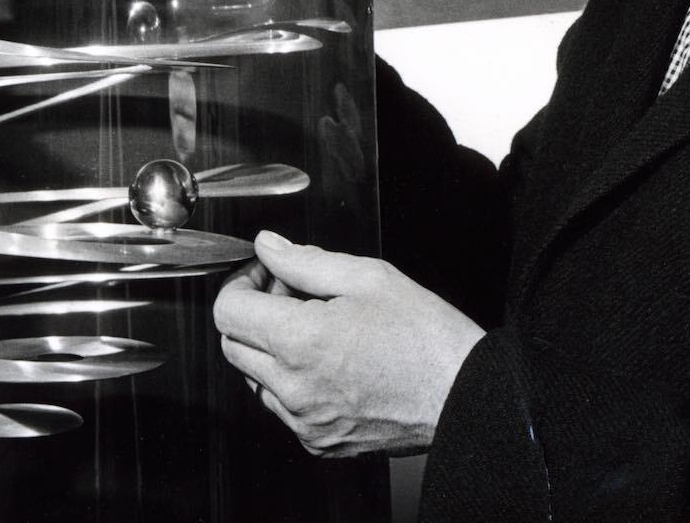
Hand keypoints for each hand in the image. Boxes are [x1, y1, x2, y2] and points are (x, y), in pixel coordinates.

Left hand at [213, 231, 484, 457]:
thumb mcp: (370, 277)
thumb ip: (307, 261)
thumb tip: (268, 246)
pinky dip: (293, 381)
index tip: (265, 273)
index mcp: (302, 341)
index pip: (228, 311)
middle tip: (295, 294)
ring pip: (255, 378)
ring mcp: (303, 420)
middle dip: (255, 313)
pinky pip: (283, 407)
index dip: (242, 283)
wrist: (461, 395)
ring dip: (272, 349)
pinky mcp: (317, 442)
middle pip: (233, 345)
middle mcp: (293, 388)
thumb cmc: (426, 336)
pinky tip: (332, 362)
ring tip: (320, 329)